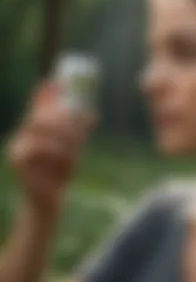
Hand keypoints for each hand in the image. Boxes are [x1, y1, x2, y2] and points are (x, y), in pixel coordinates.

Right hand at [8, 82, 96, 214]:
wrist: (49, 200)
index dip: (45, 95)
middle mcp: (23, 136)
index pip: (38, 108)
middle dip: (64, 120)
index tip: (54, 81)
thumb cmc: (59, 173)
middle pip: (41, 116)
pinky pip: (39, 147)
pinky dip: (57, 153)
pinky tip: (67, 164)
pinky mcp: (17, 160)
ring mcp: (18, 147)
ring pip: (41, 128)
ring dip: (64, 138)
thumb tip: (92, 113)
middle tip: (81, 128)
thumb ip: (78, 132)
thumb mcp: (72, 149)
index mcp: (35, 132)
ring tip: (75, 153)